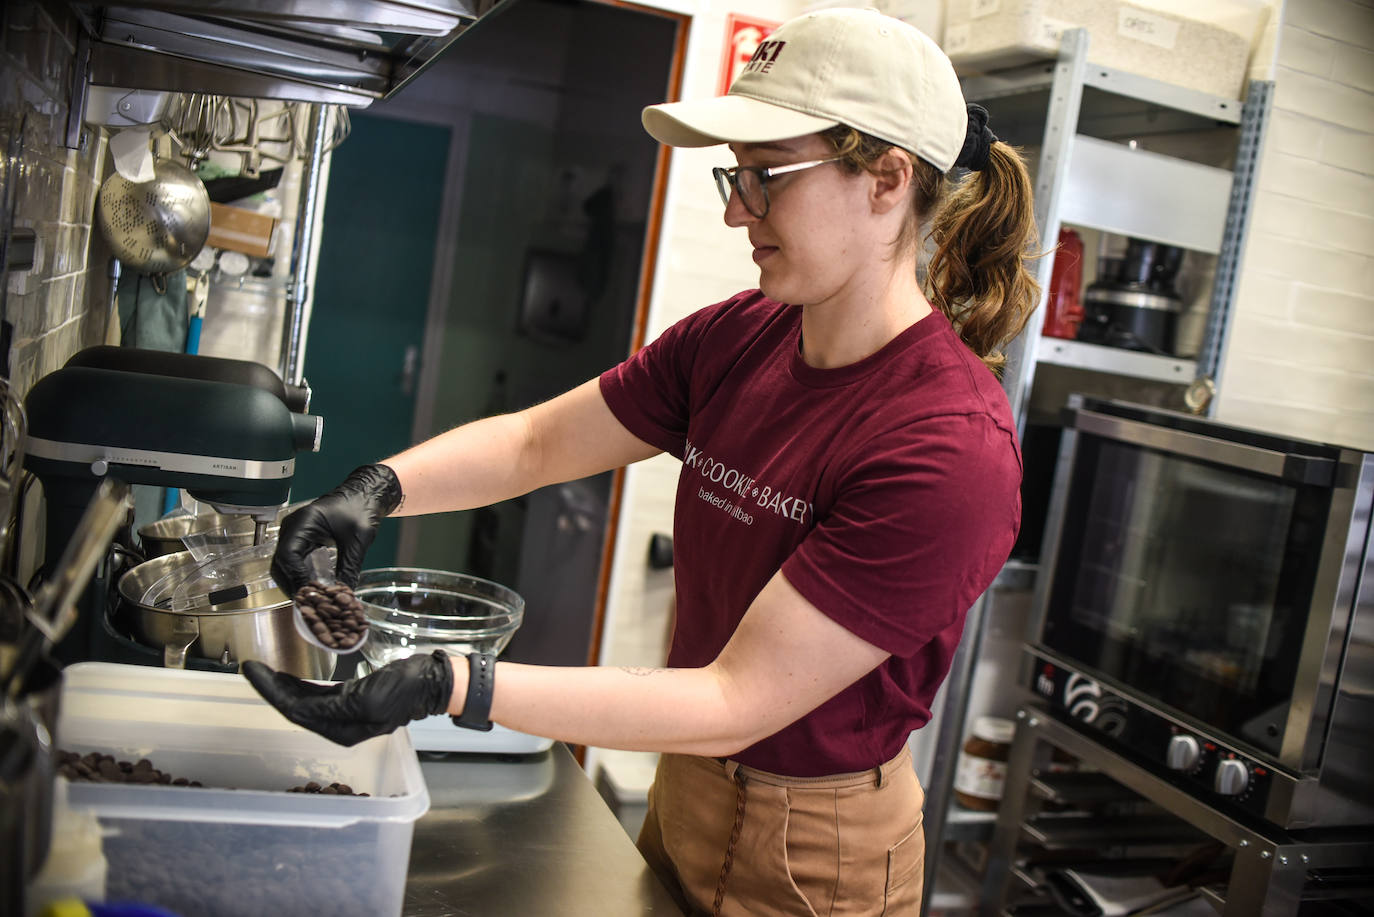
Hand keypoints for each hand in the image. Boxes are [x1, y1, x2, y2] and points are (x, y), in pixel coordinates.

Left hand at [242, 651, 453, 746]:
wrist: (432, 681)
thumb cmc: (404, 689)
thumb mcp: (366, 698)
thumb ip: (331, 706)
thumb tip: (297, 707)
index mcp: (342, 732)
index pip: (295, 712)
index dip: (271, 692)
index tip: (252, 670)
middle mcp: (339, 728)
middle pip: (295, 708)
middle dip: (271, 689)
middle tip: (251, 666)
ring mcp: (345, 715)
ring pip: (303, 702)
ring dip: (282, 687)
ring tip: (263, 669)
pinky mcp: (351, 700)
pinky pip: (317, 696)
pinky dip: (300, 686)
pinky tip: (289, 676)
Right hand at [271, 463, 402, 594]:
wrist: (365, 494)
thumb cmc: (362, 508)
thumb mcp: (358, 541)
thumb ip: (350, 568)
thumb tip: (344, 594)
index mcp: (304, 522)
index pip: (288, 554)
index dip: (296, 577)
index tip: (310, 592)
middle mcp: (293, 527)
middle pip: (280, 562)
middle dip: (292, 583)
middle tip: (309, 601)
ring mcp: (295, 532)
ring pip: (284, 564)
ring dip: (294, 581)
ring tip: (311, 597)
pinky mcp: (301, 538)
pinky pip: (293, 560)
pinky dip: (299, 574)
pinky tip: (313, 586)